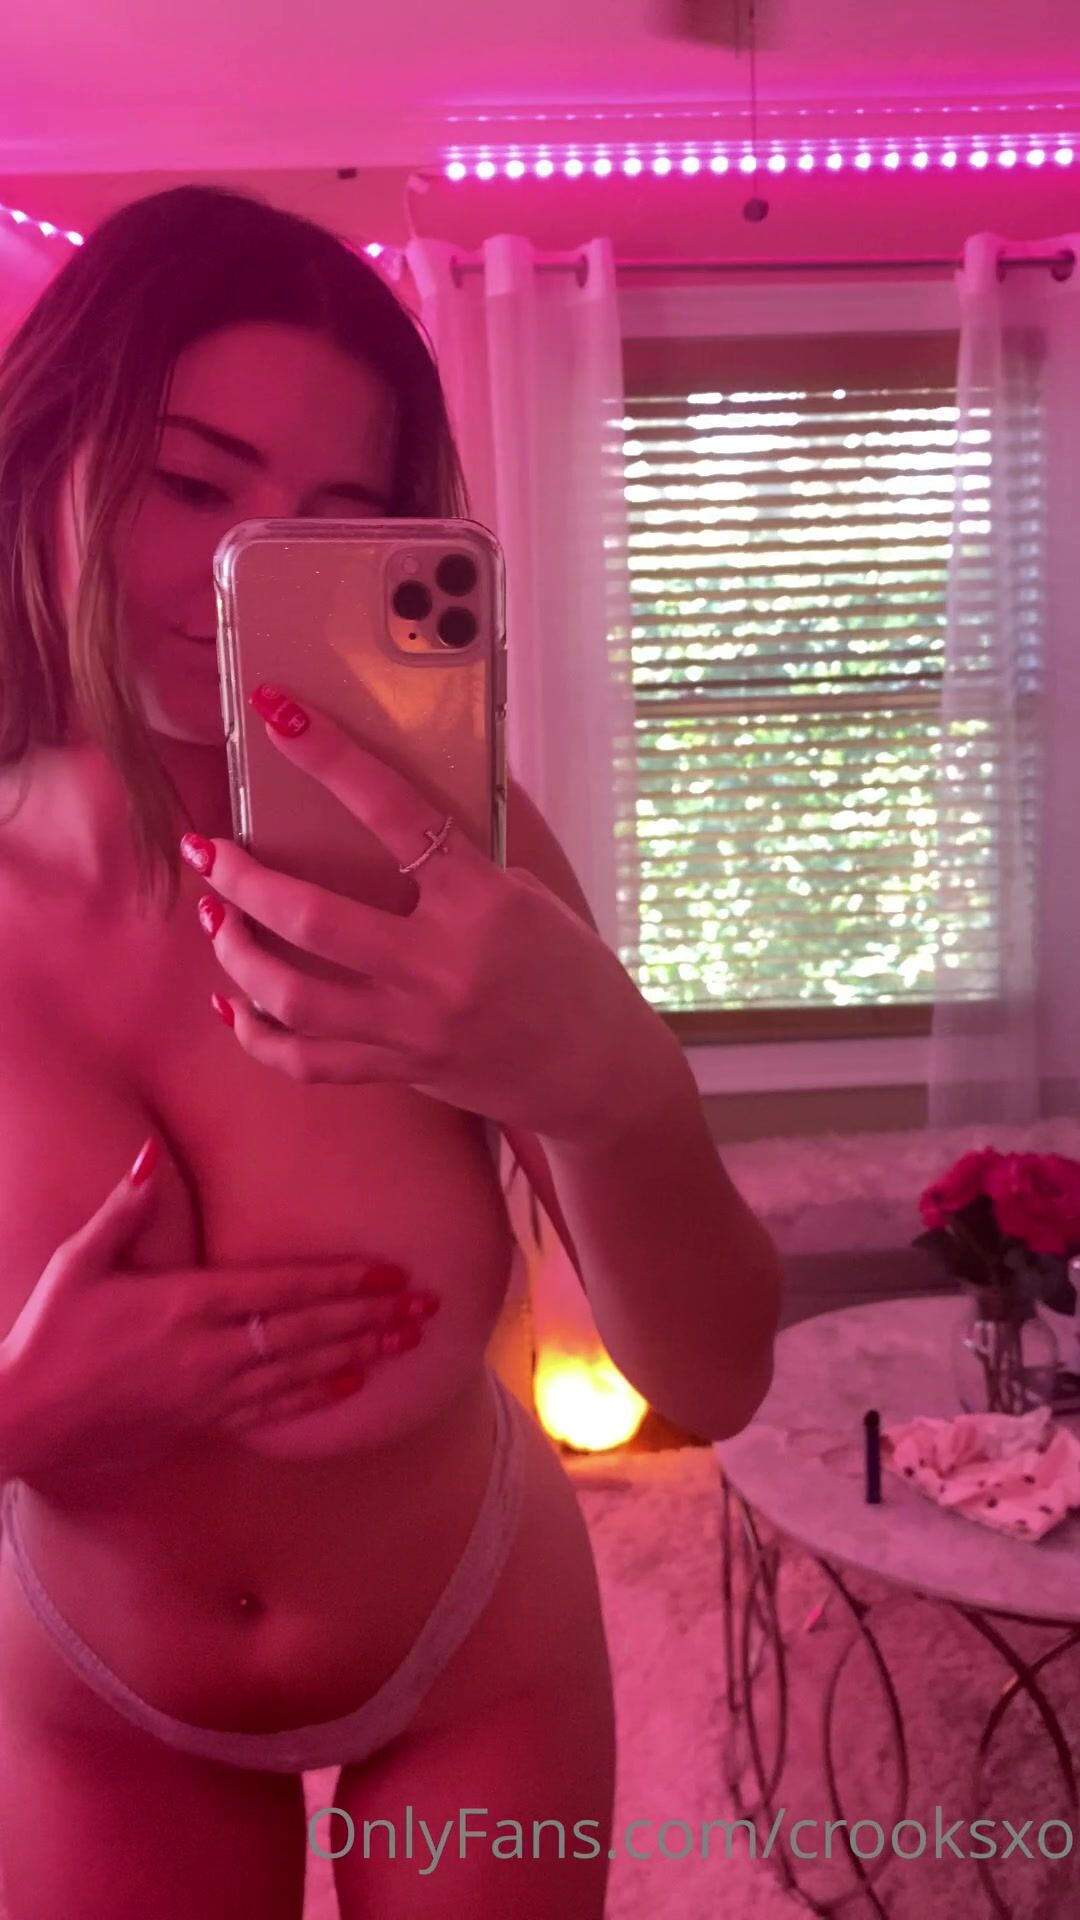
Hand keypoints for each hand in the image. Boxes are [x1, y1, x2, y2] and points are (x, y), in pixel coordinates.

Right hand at [1, 1139, 440, 1476]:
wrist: (24, 1419)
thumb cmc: (51, 1334)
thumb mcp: (79, 1263)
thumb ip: (122, 1209)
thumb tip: (146, 1154)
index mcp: (184, 1305)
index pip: (281, 1290)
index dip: (340, 1281)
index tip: (388, 1273)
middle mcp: (207, 1353)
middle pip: (307, 1332)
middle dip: (370, 1317)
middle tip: (427, 1307)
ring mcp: (209, 1395)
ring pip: (302, 1373)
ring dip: (359, 1355)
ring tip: (408, 1342)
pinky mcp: (203, 1425)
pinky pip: (274, 1412)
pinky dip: (317, 1397)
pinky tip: (353, 1386)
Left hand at [183, 683, 678, 1146]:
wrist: (600, 1073)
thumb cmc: (570, 973)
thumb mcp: (529, 898)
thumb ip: (459, 864)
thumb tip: (389, 808)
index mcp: (484, 903)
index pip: (396, 813)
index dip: (332, 758)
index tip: (279, 713)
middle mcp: (442, 965)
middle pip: (313, 919)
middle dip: (243, 879)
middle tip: (209, 850)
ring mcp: (416, 1026)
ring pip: (294, 995)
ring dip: (236, 951)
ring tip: (214, 917)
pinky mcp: (402, 1070)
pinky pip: (308, 1062)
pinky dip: (256, 1035)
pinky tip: (231, 1004)